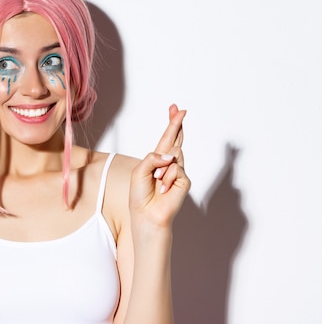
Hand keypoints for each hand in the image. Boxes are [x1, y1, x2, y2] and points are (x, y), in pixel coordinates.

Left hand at [129, 104, 190, 228]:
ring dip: (161, 168)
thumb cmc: (140, 195)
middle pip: (176, 139)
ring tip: (156, 182)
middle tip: (181, 109)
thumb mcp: (140, 172)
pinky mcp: (184, 180)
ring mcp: (178, 171)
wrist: (146, 214)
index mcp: (157, 159)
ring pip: (175, 153)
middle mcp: (169, 163)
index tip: (174, 108)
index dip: (171, 124)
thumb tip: (171, 155)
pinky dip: (167, 178)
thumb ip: (152, 158)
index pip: (166, 138)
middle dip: (177, 123)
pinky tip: (163, 189)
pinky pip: (176, 169)